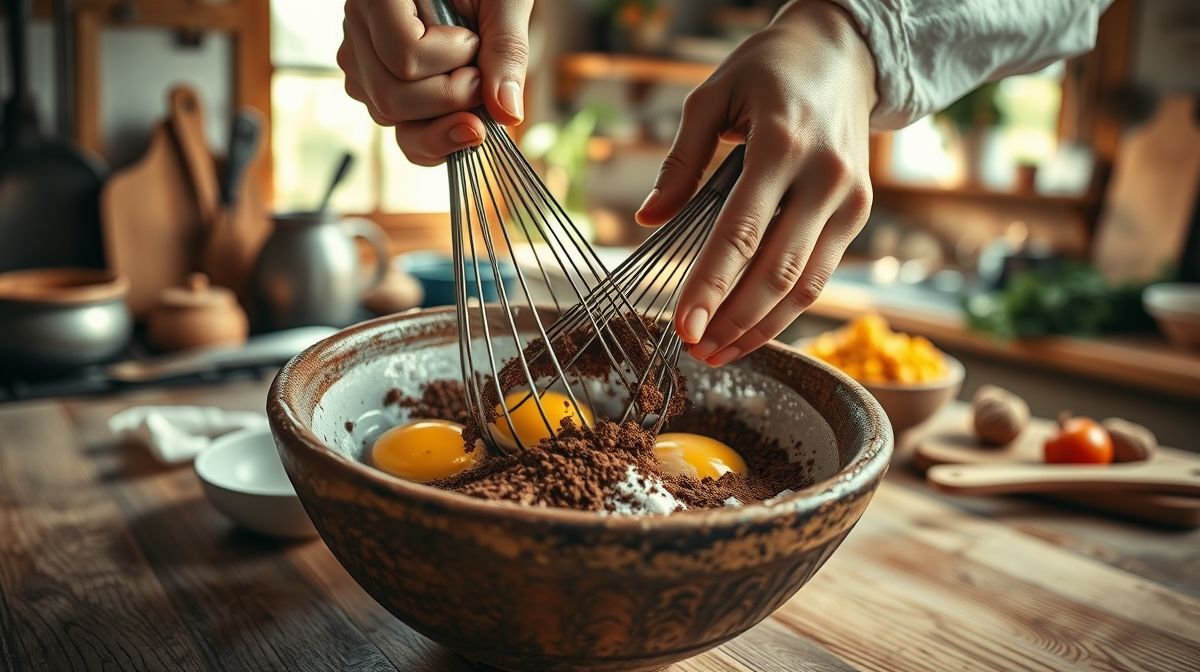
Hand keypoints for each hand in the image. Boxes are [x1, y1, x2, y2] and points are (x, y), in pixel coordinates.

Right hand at [338, 0, 532, 165]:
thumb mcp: (505, 3)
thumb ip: (506, 50)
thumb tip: (506, 114)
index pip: (406, 58)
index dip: (453, 60)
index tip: (473, 39)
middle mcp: (357, 30)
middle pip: (391, 99)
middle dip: (450, 99)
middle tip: (477, 71)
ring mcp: (359, 63)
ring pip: (391, 119)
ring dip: (445, 115)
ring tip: (466, 78)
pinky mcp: (372, 88)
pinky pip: (401, 132)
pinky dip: (439, 129)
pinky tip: (460, 105)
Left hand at [635, 0, 876, 365]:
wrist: (844, 53)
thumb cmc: (767, 72)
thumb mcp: (711, 96)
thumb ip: (680, 162)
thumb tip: (648, 220)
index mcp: (782, 142)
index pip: (740, 233)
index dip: (710, 286)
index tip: (682, 326)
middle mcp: (825, 176)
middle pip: (777, 270)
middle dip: (733, 320)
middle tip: (693, 350)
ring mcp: (849, 199)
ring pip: (805, 285)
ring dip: (759, 327)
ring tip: (716, 353)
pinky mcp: (859, 213)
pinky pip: (821, 276)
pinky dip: (785, 311)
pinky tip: (749, 329)